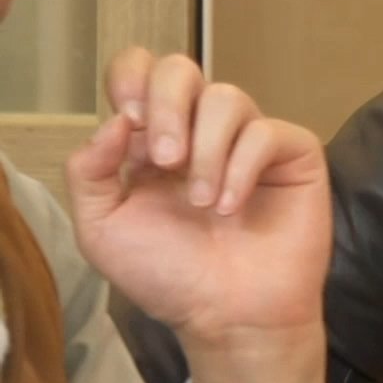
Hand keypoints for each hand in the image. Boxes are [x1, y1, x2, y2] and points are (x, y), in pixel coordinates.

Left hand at [67, 46, 331, 382]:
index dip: (132, 80)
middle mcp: (200, 130)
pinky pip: (266, 132)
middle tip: (165, 160)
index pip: (140, 73)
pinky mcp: (292, 152)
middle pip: (181, 69)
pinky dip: (242, 169)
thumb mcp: (102, 229)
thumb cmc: (169, 275)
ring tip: (203, 204)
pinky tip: (232, 207)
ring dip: (206, 151)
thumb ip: (89, 172)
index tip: (129, 123)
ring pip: (226, 97)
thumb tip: (114, 123)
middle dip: (166, 108)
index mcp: (152, 140)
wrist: (227, 313)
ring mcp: (248, 138)